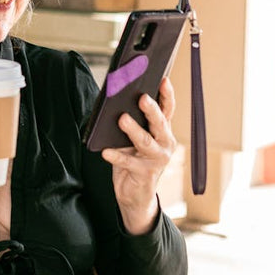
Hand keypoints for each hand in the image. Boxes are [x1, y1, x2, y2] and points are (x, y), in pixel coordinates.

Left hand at [101, 78, 177, 234]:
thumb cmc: (133, 160)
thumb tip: (115, 103)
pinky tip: (106, 151)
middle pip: (159, 123)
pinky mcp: (144, 173)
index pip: (167, 109)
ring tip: (122, 119)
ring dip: (133, 129)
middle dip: (151, 109)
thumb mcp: (133, 140)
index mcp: (163, 131)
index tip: (163, 79)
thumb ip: (130, 122)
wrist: (136, 195)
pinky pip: (128, 162)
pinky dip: (117, 156)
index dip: (167, 94)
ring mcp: (157, 159)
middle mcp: (164, 144)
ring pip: (146, 141)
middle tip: (142, 98)